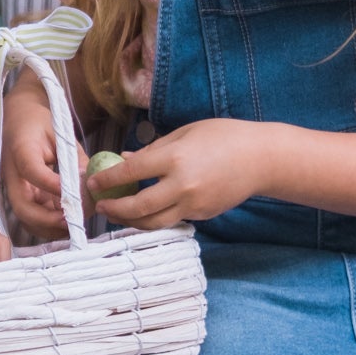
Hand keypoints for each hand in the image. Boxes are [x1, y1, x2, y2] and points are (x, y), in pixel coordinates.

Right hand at [1, 77, 72, 236]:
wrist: (18, 121)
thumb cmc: (39, 123)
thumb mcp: (60, 133)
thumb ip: (74, 157)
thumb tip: (88, 181)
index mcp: (21, 150)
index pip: (33, 172)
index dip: (53, 185)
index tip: (76, 193)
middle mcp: (13, 175)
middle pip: (24, 208)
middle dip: (51, 220)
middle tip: (76, 219)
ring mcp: (16, 190)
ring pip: (28, 219)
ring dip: (53, 226)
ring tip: (77, 220)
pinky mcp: (23, 197)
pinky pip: (34, 218)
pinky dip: (52, 223)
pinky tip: (70, 217)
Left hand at [87, 118, 271, 229]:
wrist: (262, 159)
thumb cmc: (224, 136)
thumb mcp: (186, 132)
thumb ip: (154, 148)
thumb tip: (125, 159)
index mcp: (175, 158)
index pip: (131, 173)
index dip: (108, 179)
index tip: (93, 182)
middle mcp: (182, 185)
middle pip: (138, 207)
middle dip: (114, 208)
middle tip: (100, 206)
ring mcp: (193, 204)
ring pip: (153, 223)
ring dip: (130, 221)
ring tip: (117, 214)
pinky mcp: (202, 215)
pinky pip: (172, 219)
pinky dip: (155, 217)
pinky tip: (145, 211)